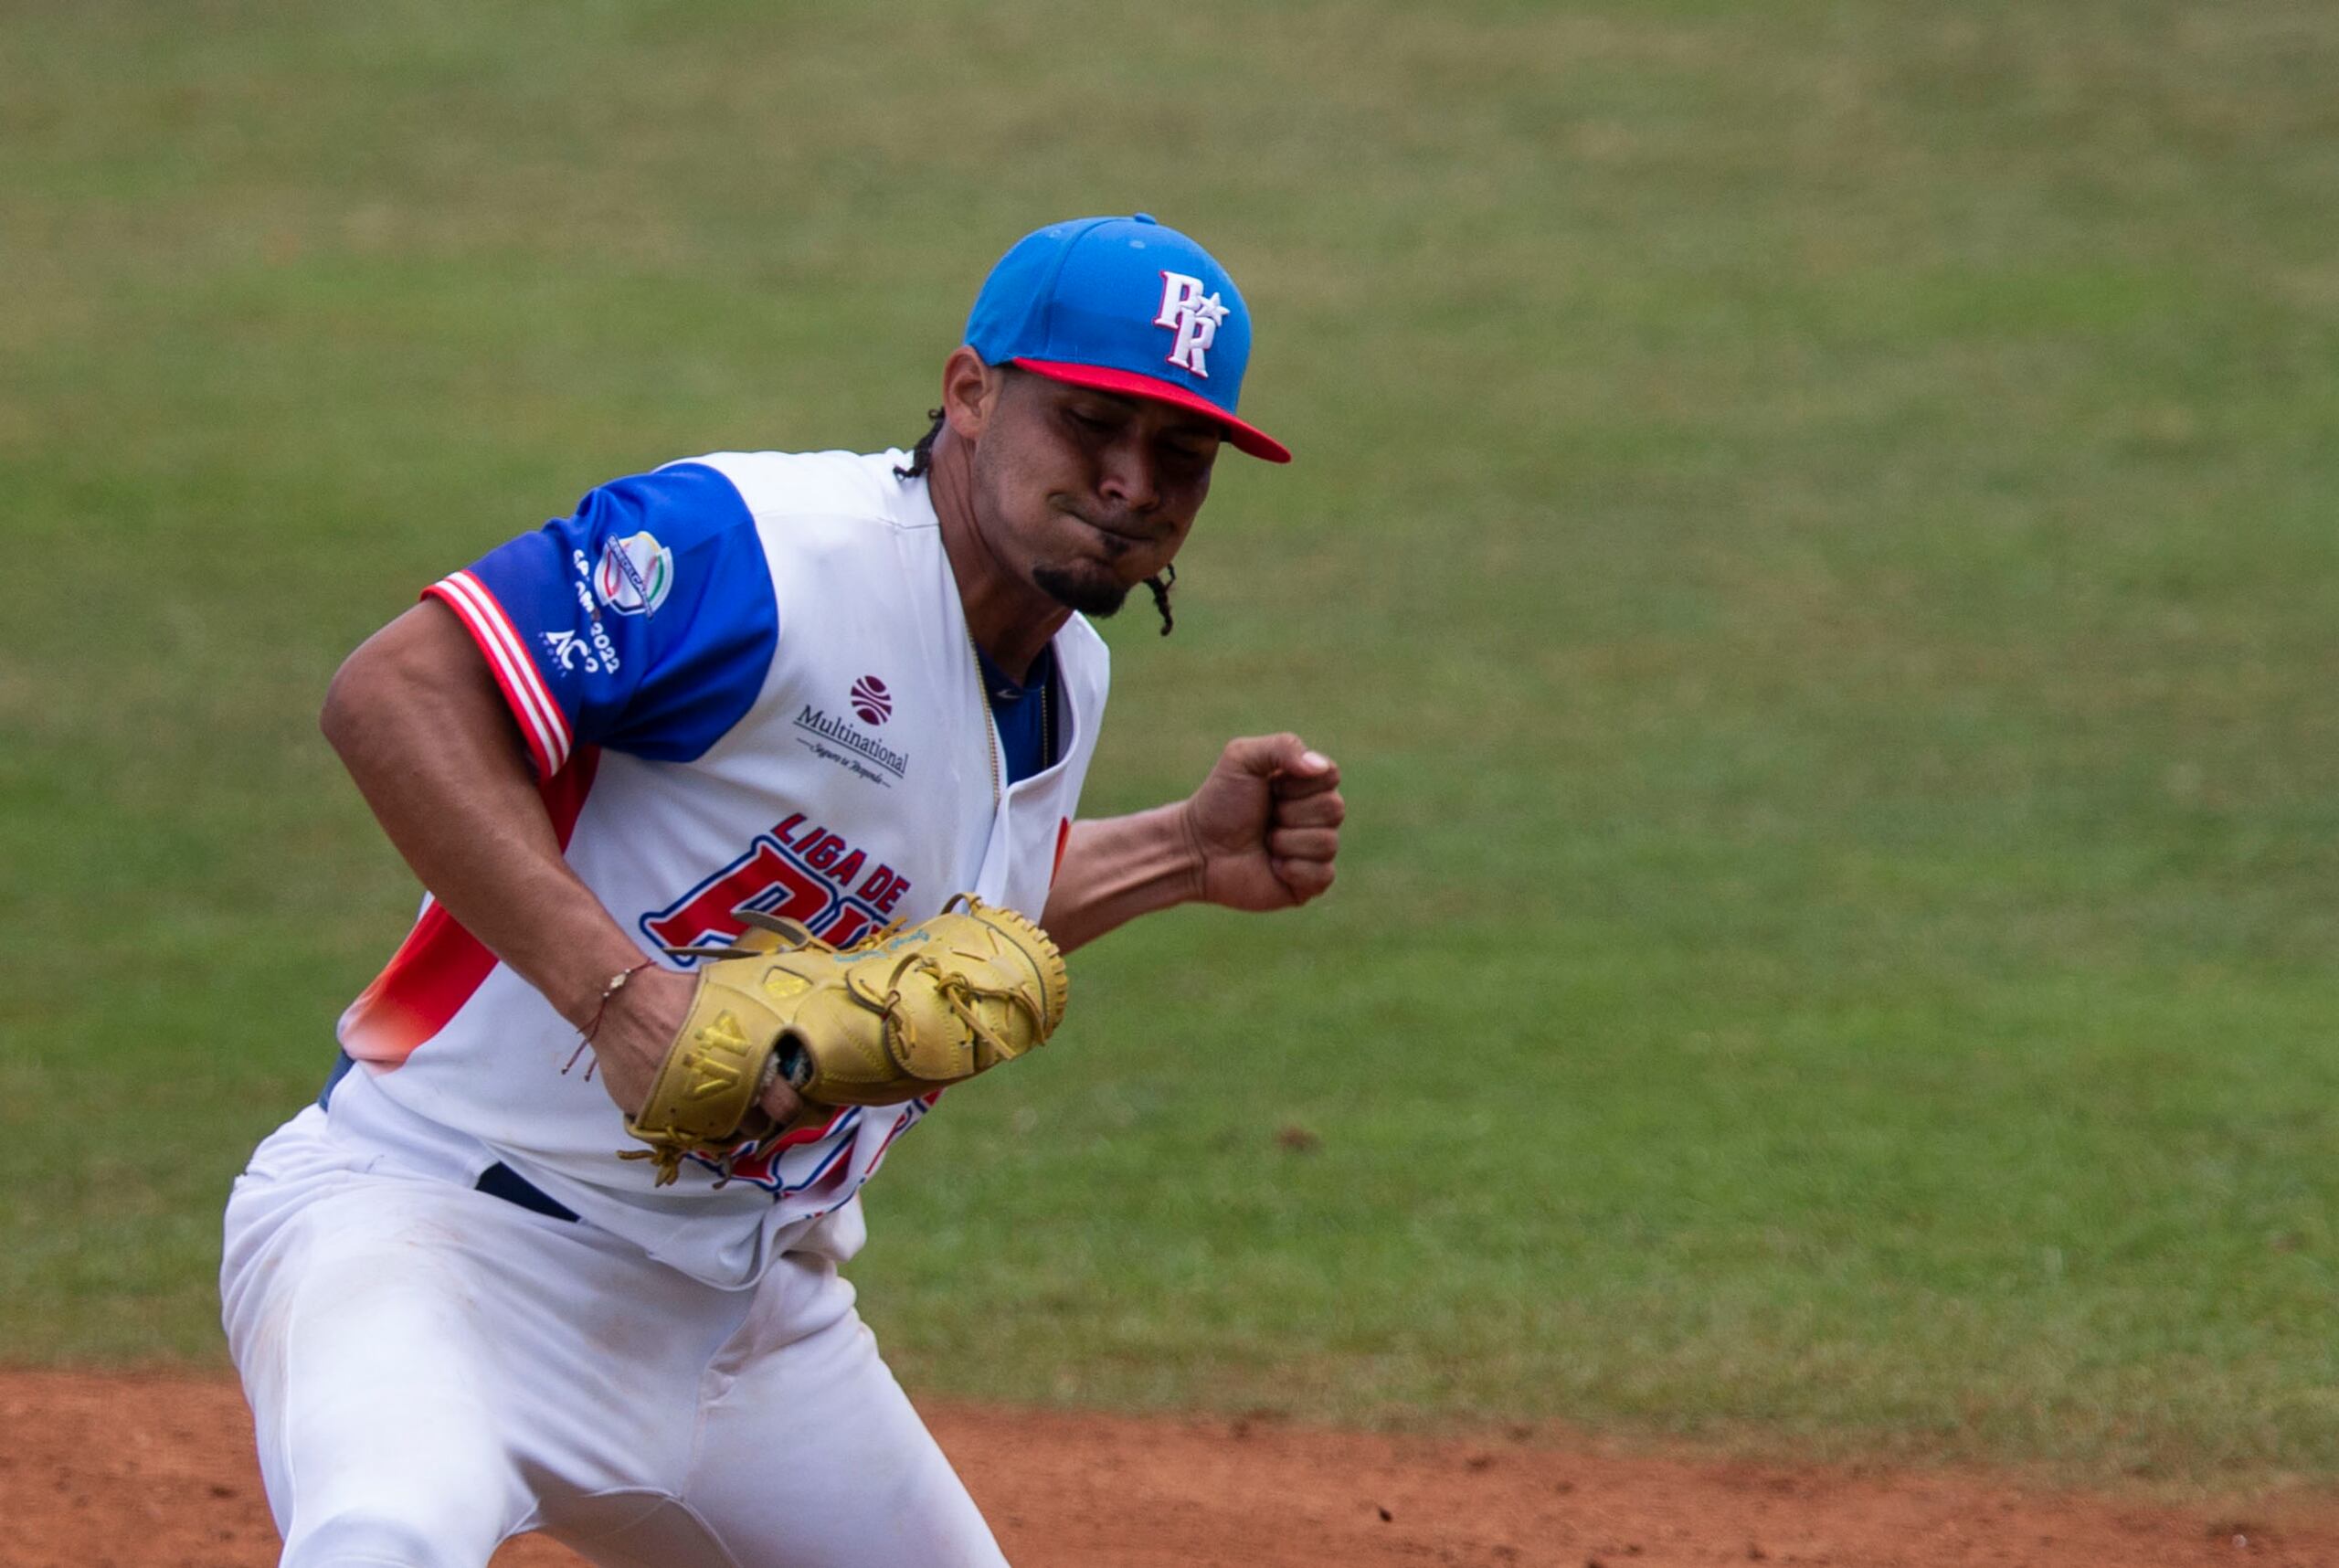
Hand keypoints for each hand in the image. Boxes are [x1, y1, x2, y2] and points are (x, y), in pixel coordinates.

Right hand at [585, 965, 805, 1125]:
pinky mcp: (653, 1119)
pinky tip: (687, 1096)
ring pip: (718, 1135)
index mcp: (745, 1068)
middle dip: (757, 1115)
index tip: (787, 1096)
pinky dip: (687, 1118)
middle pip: (754, 1128)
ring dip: (724, 1120)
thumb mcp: (733, 999)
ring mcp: (683, 1114)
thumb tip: (787, 1026)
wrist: (621, 1003)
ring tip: (719, 1097)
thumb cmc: (680, 995)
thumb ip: (761, 1023)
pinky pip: (680, 1130)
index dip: (789, 1104)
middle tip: (752, 1098)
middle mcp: (717, 1098)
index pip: (784, 1107)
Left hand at [1181, 733, 1343, 911]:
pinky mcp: (1309, 883)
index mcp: (1306, 785)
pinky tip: (1272, 866)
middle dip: (1290, 812)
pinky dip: (1293, 869)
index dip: (1298, 784)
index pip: (1331, 776)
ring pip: (1328, 842)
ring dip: (1287, 841)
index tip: (1271, 787)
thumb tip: (1320, 766)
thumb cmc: (1219, 802)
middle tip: (1265, 817)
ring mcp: (1314, 850)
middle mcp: (1316, 816)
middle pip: (1334, 809)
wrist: (1197, 848)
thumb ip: (1284, 746)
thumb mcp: (1242, 758)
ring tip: (1264, 842)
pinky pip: (1324, 874)